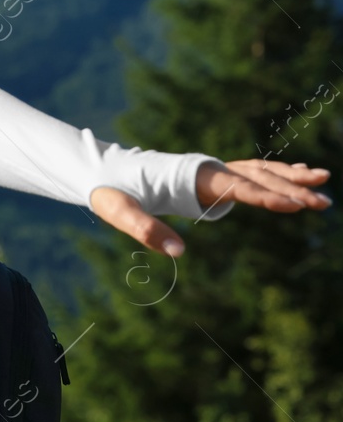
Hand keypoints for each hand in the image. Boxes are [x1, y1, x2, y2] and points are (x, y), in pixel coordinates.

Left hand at [89, 159, 331, 257]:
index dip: (265, 195)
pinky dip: (275, 172)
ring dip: (290, 176)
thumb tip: (178, 252)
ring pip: (258, 170)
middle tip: (323, 201)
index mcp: (189, 177)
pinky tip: (298, 174)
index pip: (235, 187)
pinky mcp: (208, 176)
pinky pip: (249, 172)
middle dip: (291, 188)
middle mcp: (204, 170)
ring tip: (323, 180)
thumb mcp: (118, 211)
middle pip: (255, 177)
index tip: (295, 204)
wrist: (101, 169)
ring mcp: (208, 171)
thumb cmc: (109, 191)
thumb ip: (144, 229)